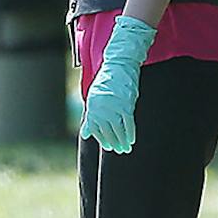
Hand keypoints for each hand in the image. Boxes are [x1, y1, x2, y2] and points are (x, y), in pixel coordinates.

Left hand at [80, 14, 155, 154]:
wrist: (118, 67)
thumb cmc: (106, 83)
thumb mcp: (94, 99)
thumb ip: (91, 118)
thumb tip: (85, 134)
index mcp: (93, 108)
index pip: (97, 130)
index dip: (103, 139)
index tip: (108, 147)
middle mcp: (102, 110)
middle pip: (107, 132)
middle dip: (113, 143)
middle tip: (118, 151)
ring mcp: (114, 109)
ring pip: (118, 130)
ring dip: (121, 141)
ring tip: (125, 150)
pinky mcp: (126, 106)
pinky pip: (128, 124)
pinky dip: (130, 134)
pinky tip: (132, 141)